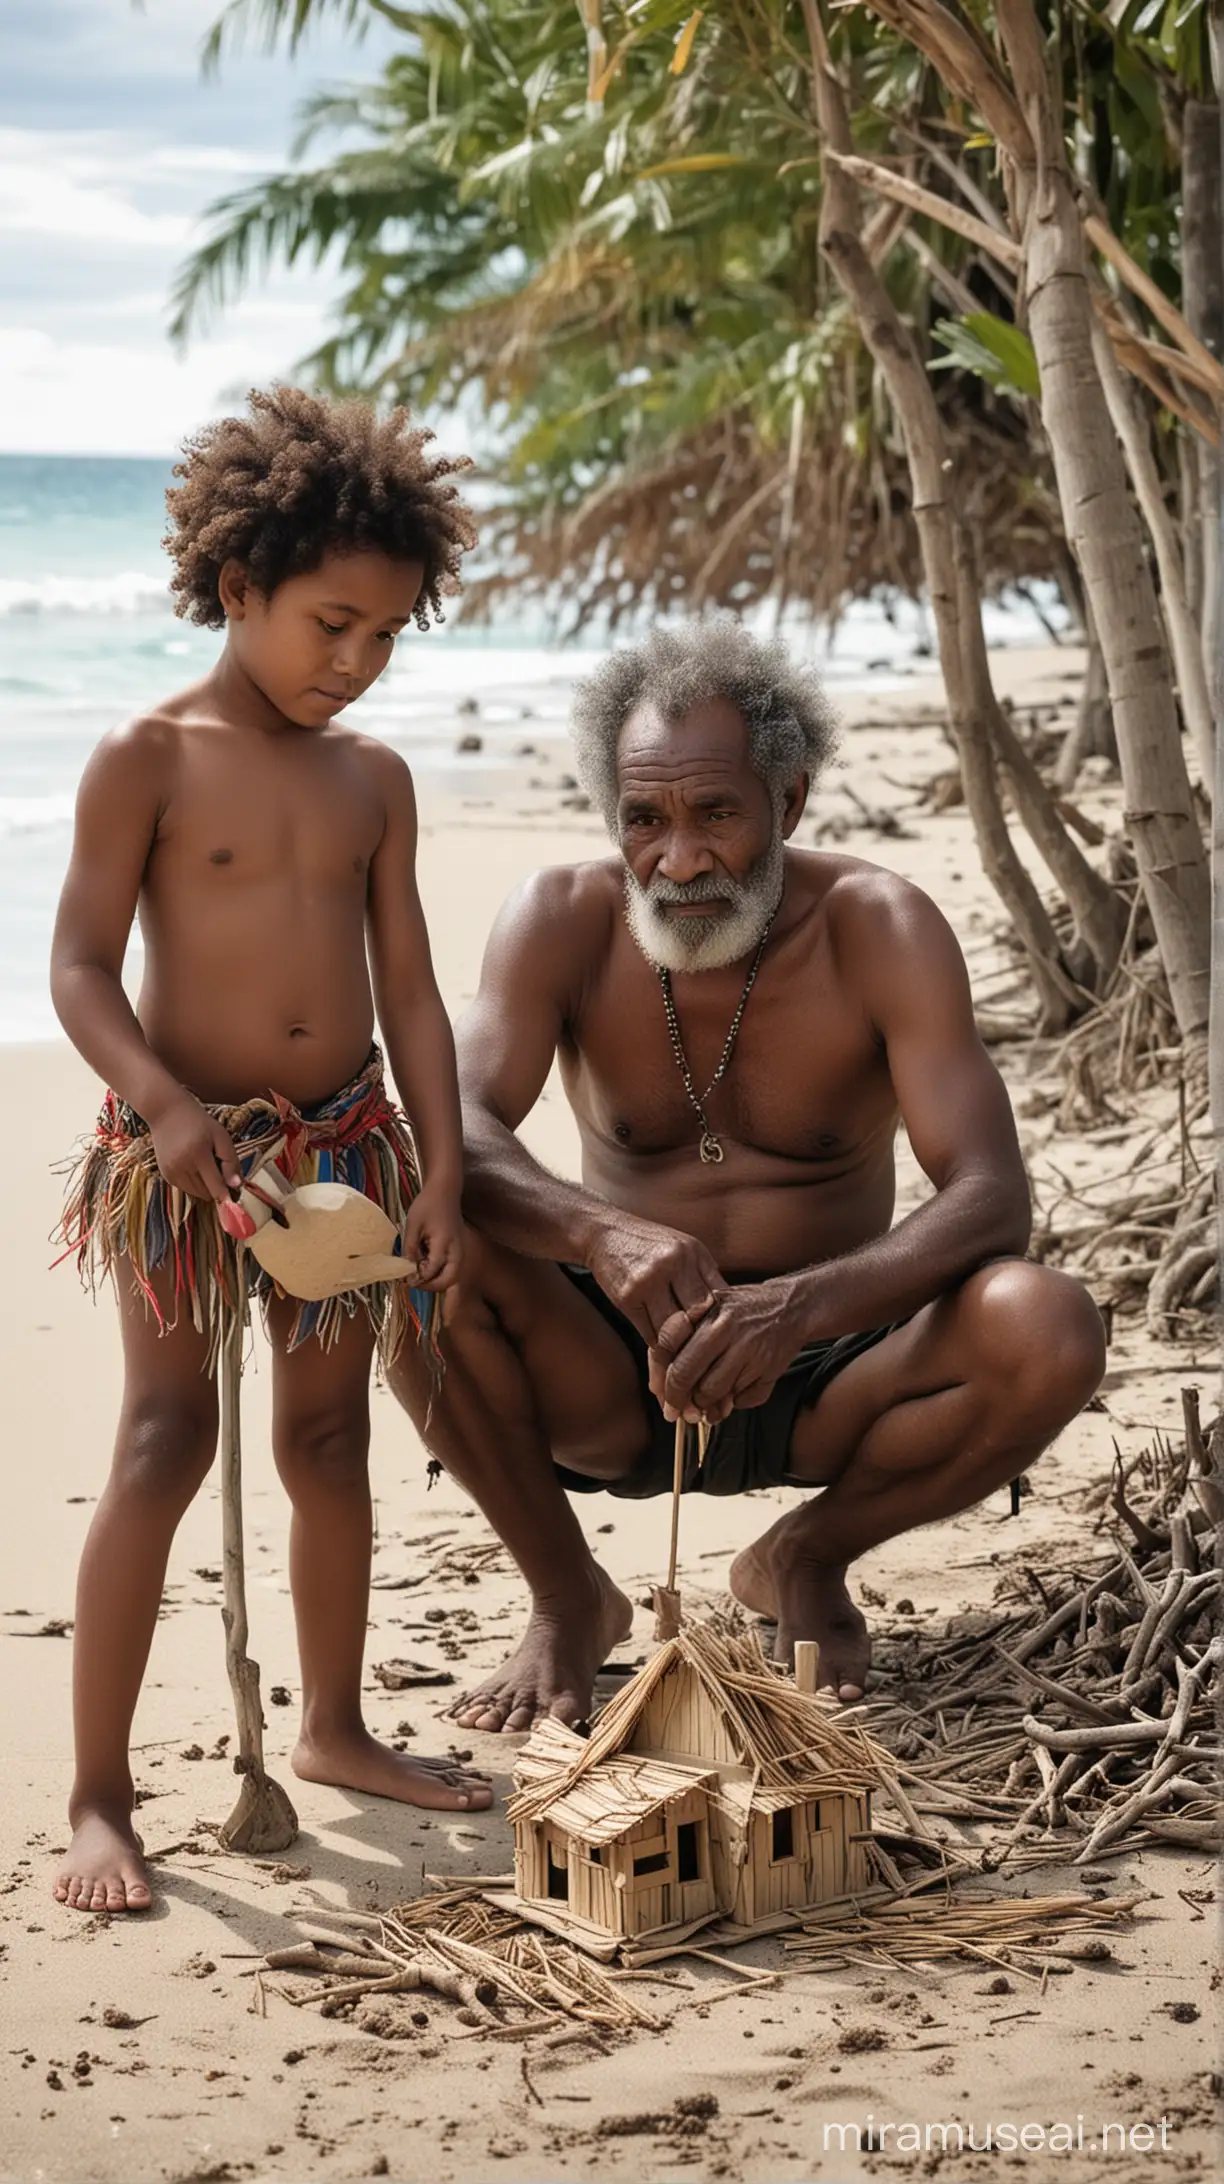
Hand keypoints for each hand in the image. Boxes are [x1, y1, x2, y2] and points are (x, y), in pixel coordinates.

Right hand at [148, 1088, 240, 1202]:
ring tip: (206, 1165)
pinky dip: (194, 1183)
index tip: (234, 1205)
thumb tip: (237, 1185)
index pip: (215, 1186)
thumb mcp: (221, 1136)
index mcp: (198, 1154)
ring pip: (196, 1194)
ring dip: (206, 1186)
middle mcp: (182, 1165)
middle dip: (217, 1187)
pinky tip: (194, 1166)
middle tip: (220, 1169)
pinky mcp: (166, 1175)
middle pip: (206, 1193)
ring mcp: (171, 1171)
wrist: (167, 1112)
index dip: (226, 1197)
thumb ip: (231, 1161)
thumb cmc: (199, 1122)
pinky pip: (186, 1189)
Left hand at [402, 1179, 462, 1290]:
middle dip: (431, 1286)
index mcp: (444, 1243)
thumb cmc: (428, 1204)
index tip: (405, 1279)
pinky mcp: (458, 1248)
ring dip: (437, 1281)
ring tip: (420, 1274)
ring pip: (453, 1276)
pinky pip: (452, 1268)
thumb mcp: (413, 1225)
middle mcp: (456, 1250)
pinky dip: (441, 1272)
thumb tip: (407, 1268)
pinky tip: (426, 1264)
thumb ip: (409, 1248)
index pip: (432, 1270)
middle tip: (415, 1282)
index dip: (418, 1278)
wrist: (445, 1190)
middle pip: (449, 1280)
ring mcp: (459, 1250)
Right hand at [586, 1218, 724, 1345]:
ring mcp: (647, 1282)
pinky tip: (664, 1348)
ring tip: (686, 1359)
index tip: (723, 1339)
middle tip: (706, 1355)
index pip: (716, 1298)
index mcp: (693, 1253)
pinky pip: (649, 1334)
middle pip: (696, 1316)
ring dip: (679, 1348)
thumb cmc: (652, 1245)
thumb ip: (707, 1277)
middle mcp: (672, 1264)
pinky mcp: (626, 1298)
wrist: (605, 1233)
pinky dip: (658, 1345)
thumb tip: (734, 1313)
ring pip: (672, 1331)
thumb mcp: (685, 1249)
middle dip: (701, 1338)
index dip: (721, 1322)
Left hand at [650, 1279, 802, 1424]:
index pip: (679, 1362)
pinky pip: (742, 1400)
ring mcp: (753, 1356)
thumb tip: (660, 1378)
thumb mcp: (710, 1306)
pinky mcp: (769, 1373)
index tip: (663, 1397)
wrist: (791, 1306)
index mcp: (713, 1320)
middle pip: (694, 1381)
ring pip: (715, 1394)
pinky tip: (729, 1398)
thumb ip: (683, 1334)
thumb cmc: (743, 1307)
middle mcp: (733, 1337)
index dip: (666, 1386)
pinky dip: (733, 1404)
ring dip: (706, 1404)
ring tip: (704, 1403)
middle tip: (678, 1411)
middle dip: (681, 1401)